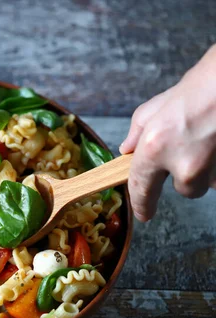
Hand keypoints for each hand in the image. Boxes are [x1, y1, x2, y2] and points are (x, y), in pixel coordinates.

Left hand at [120, 44, 215, 221]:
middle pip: (186, 190)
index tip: (144, 214)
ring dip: (208, 169)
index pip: (141, 187)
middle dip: (188, 175)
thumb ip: (136, 134)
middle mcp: (184, 164)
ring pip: (208, 183)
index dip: (142, 204)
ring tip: (209, 140)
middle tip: (193, 147)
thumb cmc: (199, 88)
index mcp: (155, 148)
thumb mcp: (153, 109)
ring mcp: (211, 168)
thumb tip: (126, 151)